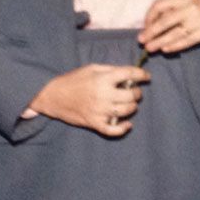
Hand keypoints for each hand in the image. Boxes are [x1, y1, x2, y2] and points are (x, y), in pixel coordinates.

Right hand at [27, 64, 149, 136]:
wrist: (53, 96)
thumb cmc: (73, 80)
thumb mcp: (92, 68)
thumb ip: (110, 70)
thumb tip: (128, 73)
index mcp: (103, 79)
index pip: (129, 74)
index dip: (142, 74)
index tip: (146, 76)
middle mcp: (103, 95)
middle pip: (131, 95)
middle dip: (137, 93)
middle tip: (135, 91)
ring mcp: (99, 111)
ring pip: (126, 112)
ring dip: (132, 107)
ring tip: (129, 103)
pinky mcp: (94, 123)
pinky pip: (113, 130)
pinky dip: (123, 129)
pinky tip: (127, 125)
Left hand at [138, 0, 199, 53]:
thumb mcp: (190, 1)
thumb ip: (174, 9)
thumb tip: (152, 22)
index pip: (160, 5)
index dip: (149, 16)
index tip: (145, 26)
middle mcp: (190, 7)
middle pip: (165, 21)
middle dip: (151, 32)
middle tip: (141, 40)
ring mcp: (198, 20)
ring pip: (174, 33)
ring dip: (160, 41)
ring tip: (149, 48)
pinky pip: (186, 41)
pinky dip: (175, 46)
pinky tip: (166, 50)